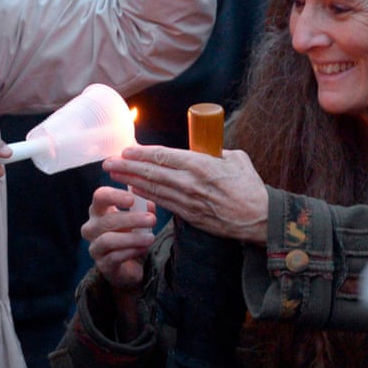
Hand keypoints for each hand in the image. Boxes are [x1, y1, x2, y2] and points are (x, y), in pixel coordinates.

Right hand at [84, 186, 155, 290]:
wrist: (130, 263)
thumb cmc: (132, 232)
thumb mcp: (138, 217)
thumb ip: (143, 208)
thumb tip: (149, 205)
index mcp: (98, 210)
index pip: (100, 196)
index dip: (115, 196)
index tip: (132, 199)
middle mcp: (91, 227)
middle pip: (106, 220)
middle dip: (131, 219)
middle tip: (152, 219)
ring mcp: (95, 247)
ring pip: (108, 240)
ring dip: (132, 238)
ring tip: (150, 237)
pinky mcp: (102, 264)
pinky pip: (114, 257)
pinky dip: (131, 251)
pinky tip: (143, 249)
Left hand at [103, 145, 266, 243]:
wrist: (259, 218)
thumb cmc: (250, 186)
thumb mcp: (235, 159)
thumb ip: (216, 153)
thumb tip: (204, 148)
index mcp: (201, 165)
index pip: (164, 156)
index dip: (142, 153)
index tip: (126, 149)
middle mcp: (190, 183)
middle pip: (152, 172)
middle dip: (127, 166)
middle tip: (108, 162)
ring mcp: (188, 201)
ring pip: (153, 189)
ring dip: (131, 181)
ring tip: (114, 175)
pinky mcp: (189, 216)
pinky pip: (163, 203)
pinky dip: (147, 196)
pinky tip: (134, 191)